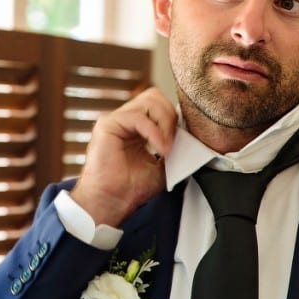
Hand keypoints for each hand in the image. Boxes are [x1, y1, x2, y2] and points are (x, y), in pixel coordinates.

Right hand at [70, 87, 176, 226]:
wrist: (111, 202)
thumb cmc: (131, 188)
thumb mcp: (163, 166)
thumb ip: (173, 147)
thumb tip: (190, 137)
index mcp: (136, 127)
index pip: (159, 105)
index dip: (173, 120)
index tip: (182, 143)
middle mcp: (125, 119)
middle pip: (155, 96)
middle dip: (170, 117)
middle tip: (173, 143)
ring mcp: (116, 119)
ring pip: (150, 100)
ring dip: (165, 123)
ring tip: (166, 147)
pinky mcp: (108, 124)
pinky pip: (138, 117)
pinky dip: (154, 132)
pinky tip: (160, 148)